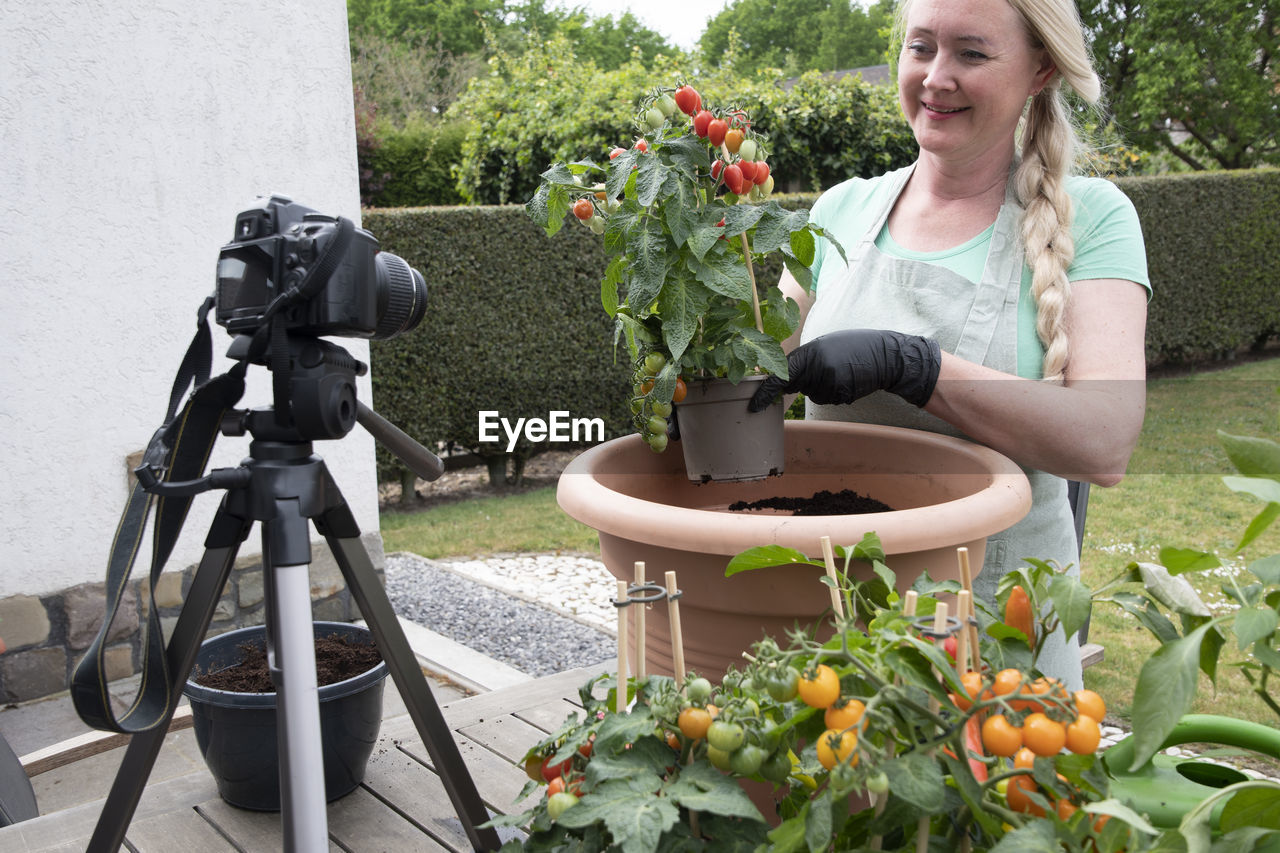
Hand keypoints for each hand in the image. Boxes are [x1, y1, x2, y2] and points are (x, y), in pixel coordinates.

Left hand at [747, 329, 941, 411]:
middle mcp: (816, 366)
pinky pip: (828, 399)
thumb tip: (781, 381)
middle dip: (807, 382)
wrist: (886, 354)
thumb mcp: (825, 346)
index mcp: (809, 351)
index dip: (765, 392)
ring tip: (843, 370)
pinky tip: (850, 379)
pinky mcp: (841, 392)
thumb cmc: (853, 347)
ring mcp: (829, 381)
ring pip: (814, 394)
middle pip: (798, 386)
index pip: (780, 375)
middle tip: (831, 368)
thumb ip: (804, 361)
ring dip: (824, 387)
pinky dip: (836, 393)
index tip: (754, 406)